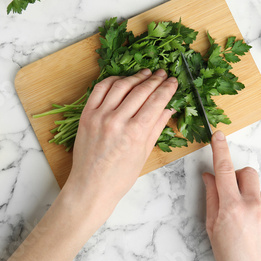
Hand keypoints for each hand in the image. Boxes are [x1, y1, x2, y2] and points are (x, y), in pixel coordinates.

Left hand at [65, 68, 177, 213]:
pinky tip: (122, 80)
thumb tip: (169, 109)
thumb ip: (156, 127)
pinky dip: (113, 81)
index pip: (156, 101)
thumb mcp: (144, 152)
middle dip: (154, 80)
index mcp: (135, 132)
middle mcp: (117, 121)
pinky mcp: (86, 115)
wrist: (91, 187)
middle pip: (140, 91)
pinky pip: (100, 89)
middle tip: (162, 74)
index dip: (167, 88)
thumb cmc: (120, 176)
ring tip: (145, 73)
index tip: (173, 81)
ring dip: (135, 77)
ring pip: (121, 86)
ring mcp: (100, 116)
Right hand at [203, 131, 260, 260]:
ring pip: (255, 188)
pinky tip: (253, 227)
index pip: (223, 170)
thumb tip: (209, 177)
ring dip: (246, 195)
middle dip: (236, 175)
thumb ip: (211, 198)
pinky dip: (256, 208)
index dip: (220, 149)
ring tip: (242, 219)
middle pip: (246, 172)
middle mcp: (252, 205)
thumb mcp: (212, 229)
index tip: (218, 134)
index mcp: (231, 208)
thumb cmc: (232, 259)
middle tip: (229, 192)